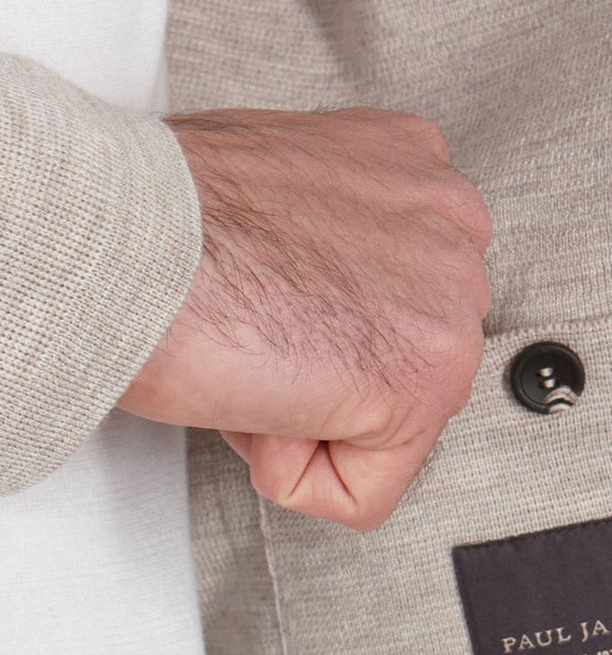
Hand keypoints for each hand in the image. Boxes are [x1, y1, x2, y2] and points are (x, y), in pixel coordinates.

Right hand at [116, 106, 492, 531]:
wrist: (120, 242)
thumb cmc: (161, 212)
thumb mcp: (276, 183)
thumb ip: (331, 232)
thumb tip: (328, 290)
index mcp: (411, 163)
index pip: (402, 292)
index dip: (318, 321)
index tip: (270, 299)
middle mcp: (449, 224)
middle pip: (402, 359)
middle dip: (324, 371)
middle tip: (254, 328)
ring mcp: (448, 305)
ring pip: (384, 427)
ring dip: (303, 415)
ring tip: (252, 352)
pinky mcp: (421, 383)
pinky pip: (362, 491)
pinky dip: (290, 470)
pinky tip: (257, 393)